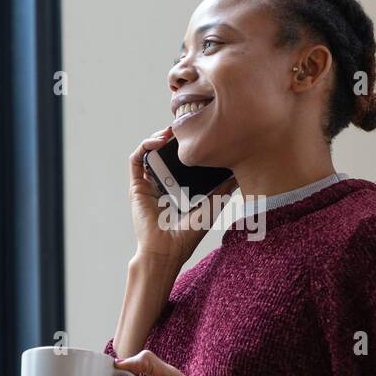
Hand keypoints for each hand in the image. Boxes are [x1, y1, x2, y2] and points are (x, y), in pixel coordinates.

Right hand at [127, 125, 238, 268]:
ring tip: (172, 129)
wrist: (167, 251)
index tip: (200, 132)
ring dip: (159, 136)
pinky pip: (137, 159)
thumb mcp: (212, 206)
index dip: (187, 144)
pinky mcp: (137, 186)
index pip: (181, 159)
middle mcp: (162, 183)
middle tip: (186, 124)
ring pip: (150, 151)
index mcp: (178, 187)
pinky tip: (160, 141)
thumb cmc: (187, 235)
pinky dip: (146, 146)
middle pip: (165, 152)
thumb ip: (223, 189)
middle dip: (174, 136)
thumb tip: (238, 171)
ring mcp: (148, 184)